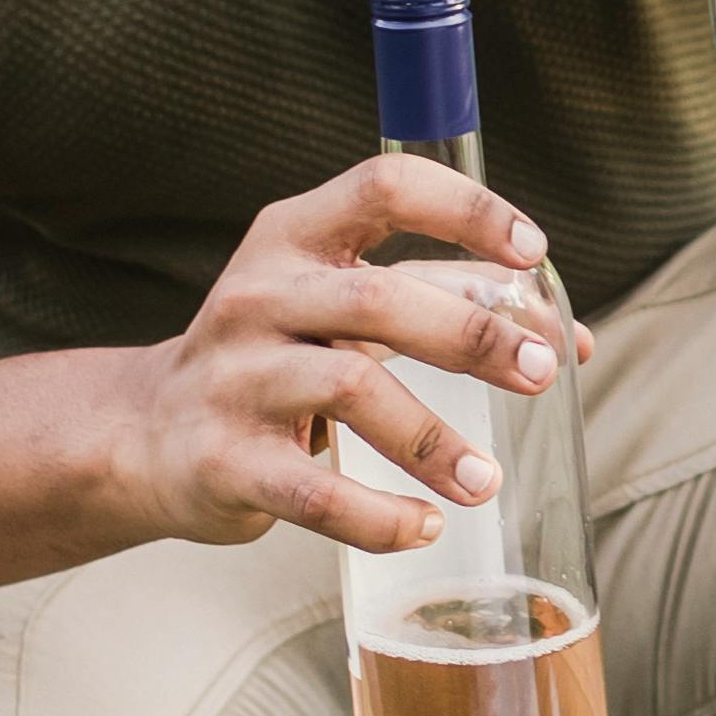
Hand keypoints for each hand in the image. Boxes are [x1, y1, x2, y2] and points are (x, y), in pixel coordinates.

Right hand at [107, 153, 593, 553]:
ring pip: (352, 390)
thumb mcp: (344, 305)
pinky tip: (423, 526)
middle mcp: (260, 295)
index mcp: (296, 239)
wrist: (147, 434)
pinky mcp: (223, 459)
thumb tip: (569, 339)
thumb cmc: (280, 357)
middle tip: (542, 374)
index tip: (532, 251)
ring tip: (486, 481)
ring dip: (435, 442)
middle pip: (380, 299)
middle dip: (473, 337)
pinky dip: (379, 516)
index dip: (467, 211)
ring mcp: (235, 376)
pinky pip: (314, 490)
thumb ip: (449, 301)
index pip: (384, 189)